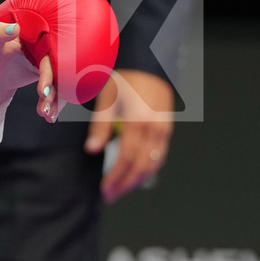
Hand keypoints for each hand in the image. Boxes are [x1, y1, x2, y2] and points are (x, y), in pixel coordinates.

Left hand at [0, 22, 58, 120]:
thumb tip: (14, 28)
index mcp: (33, 37)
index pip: (47, 55)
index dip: (48, 74)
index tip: (43, 91)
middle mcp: (40, 48)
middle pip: (56, 70)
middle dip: (54, 90)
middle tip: (45, 104)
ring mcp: (40, 62)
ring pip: (55, 82)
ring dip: (53, 100)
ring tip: (45, 113)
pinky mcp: (38, 74)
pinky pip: (50, 89)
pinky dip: (51, 103)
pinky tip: (49, 115)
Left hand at [85, 69, 173, 202]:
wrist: (149, 64)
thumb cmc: (125, 80)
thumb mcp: (107, 99)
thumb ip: (100, 126)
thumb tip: (92, 150)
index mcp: (138, 121)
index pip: (126, 158)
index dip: (115, 176)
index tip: (105, 189)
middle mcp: (155, 128)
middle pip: (141, 166)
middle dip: (126, 184)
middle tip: (111, 195)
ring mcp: (164, 130)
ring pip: (153, 164)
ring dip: (137, 180)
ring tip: (121, 189)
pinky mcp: (167, 129)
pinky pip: (159, 155)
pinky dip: (148, 168)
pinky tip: (135, 174)